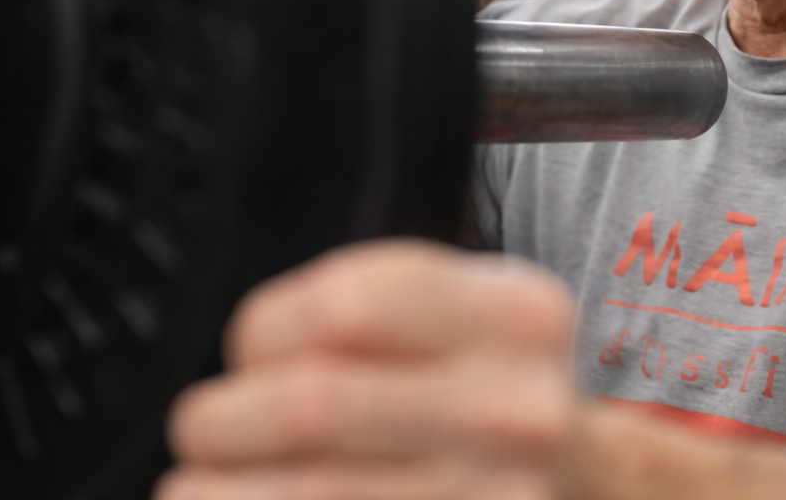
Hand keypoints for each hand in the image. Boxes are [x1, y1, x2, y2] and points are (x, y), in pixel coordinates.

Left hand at [159, 240, 579, 499]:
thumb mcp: (469, 313)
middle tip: (202, 426)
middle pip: (314, 405)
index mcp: (517, 317)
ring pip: (312, 492)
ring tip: (200, 486)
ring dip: (220, 490)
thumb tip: (248, 357)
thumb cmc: (492, 395)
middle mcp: (521, 414)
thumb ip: (374, 305)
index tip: (250, 351)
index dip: (264, 329)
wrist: (585, 491)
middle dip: (224, 418)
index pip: (344, 306)